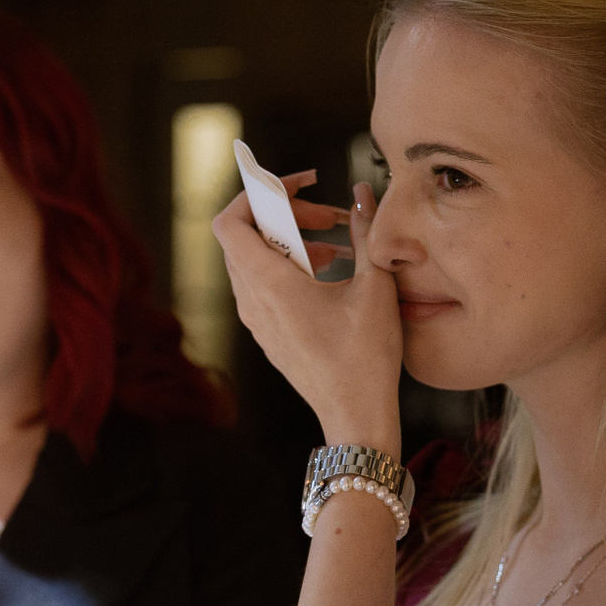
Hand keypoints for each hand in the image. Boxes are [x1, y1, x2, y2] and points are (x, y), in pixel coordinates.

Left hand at [213, 174, 402, 454]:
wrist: (356, 416)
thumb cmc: (365, 358)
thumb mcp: (375, 286)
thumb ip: (366, 232)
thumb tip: (363, 193)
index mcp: (270, 285)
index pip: (230, 222)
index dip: (256, 194)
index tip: (296, 188)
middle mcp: (253, 302)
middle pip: (246, 238)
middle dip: (284, 215)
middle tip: (329, 215)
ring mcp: (258, 322)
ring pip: (256, 262)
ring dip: (290, 242)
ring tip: (336, 244)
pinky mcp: (269, 335)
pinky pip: (264, 287)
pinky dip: (289, 268)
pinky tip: (331, 271)